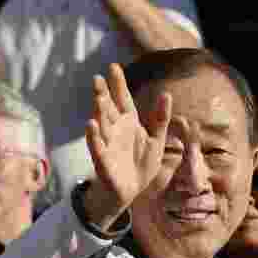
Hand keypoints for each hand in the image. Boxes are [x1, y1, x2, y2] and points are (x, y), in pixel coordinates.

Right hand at [85, 63, 171, 228]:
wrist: (131, 190)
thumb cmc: (141, 163)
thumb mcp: (156, 140)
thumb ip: (160, 118)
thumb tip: (166, 94)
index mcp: (129, 123)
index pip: (123, 100)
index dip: (118, 84)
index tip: (113, 66)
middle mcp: (116, 130)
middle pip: (108, 109)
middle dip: (103, 94)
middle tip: (98, 78)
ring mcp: (108, 144)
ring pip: (101, 125)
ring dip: (98, 112)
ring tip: (97, 97)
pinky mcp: (103, 161)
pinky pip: (97, 147)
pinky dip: (94, 137)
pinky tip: (90, 124)